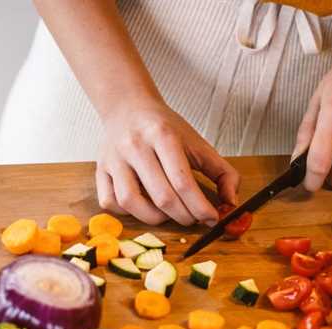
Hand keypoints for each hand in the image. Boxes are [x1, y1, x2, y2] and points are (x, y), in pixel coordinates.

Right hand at [97, 97, 239, 225]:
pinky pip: (110, 201)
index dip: (200, 207)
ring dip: (155, 219)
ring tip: (168, 215)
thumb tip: (231, 203)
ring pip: (131, 203)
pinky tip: (142, 207)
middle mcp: (135, 146)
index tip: (211, 218)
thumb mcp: (197, 142)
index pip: (183, 181)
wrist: (127, 106)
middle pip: (161, 196)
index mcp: (163, 135)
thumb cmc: (164, 128)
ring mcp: (114, 159)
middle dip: (183, 216)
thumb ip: (221, 172)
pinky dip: (127, 212)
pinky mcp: (100, 170)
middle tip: (193, 218)